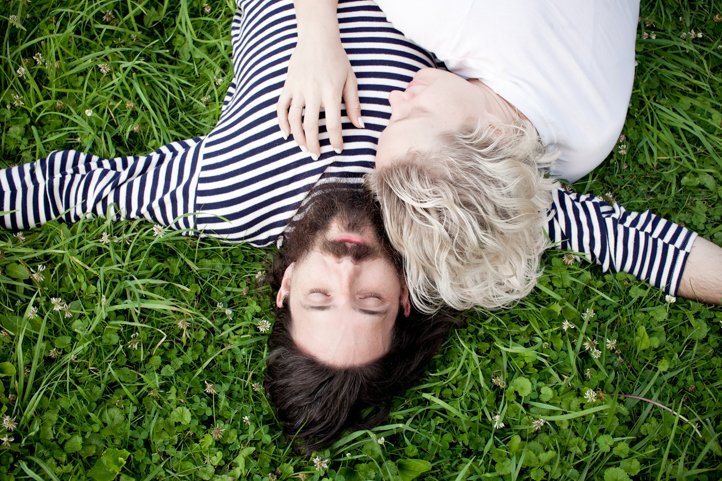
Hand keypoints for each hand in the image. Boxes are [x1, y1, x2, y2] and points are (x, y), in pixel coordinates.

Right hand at [276, 36, 363, 158]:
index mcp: (331, 93)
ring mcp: (298, 89)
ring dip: (298, 137)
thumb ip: (354, 104)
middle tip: (316, 156)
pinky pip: (281, 108)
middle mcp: (313, 93)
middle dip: (313, 145)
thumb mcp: (350, 80)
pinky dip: (282, 122)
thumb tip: (360, 125)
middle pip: (311, 126)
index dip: (336, 140)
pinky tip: (287, 134)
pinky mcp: (288, 86)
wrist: (317, 38)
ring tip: (304, 148)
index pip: (333, 124)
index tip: (338, 149)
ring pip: (294, 120)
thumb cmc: (337, 60)